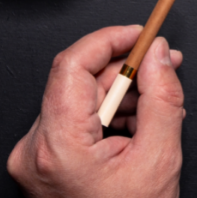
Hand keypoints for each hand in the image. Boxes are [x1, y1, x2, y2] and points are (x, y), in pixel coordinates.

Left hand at [7, 25, 185, 197]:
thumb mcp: (160, 159)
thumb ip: (162, 97)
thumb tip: (157, 55)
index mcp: (58, 147)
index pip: (72, 65)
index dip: (110, 40)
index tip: (140, 34)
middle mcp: (34, 150)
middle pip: (80, 82)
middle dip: (126, 72)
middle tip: (164, 66)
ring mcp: (33, 158)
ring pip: (80, 100)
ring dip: (121, 97)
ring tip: (154, 116)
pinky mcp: (40, 163)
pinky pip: (74, 121)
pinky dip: (106, 116)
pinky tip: (134, 131)